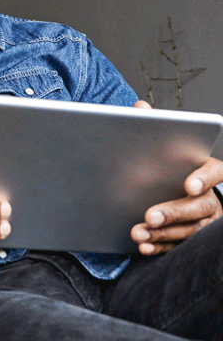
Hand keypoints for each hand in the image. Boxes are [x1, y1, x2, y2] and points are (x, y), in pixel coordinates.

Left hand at [130, 100, 222, 254]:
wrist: (174, 185)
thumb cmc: (169, 161)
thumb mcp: (164, 141)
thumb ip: (154, 124)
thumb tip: (139, 107)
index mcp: (207, 169)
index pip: (215, 172)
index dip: (203, 178)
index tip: (188, 185)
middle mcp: (212, 196)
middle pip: (199, 206)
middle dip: (173, 212)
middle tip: (149, 215)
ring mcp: (205, 221)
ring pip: (189, 230)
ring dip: (163, 233)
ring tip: (138, 231)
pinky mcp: (192, 237)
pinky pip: (180, 246)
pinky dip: (161, 247)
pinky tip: (143, 245)